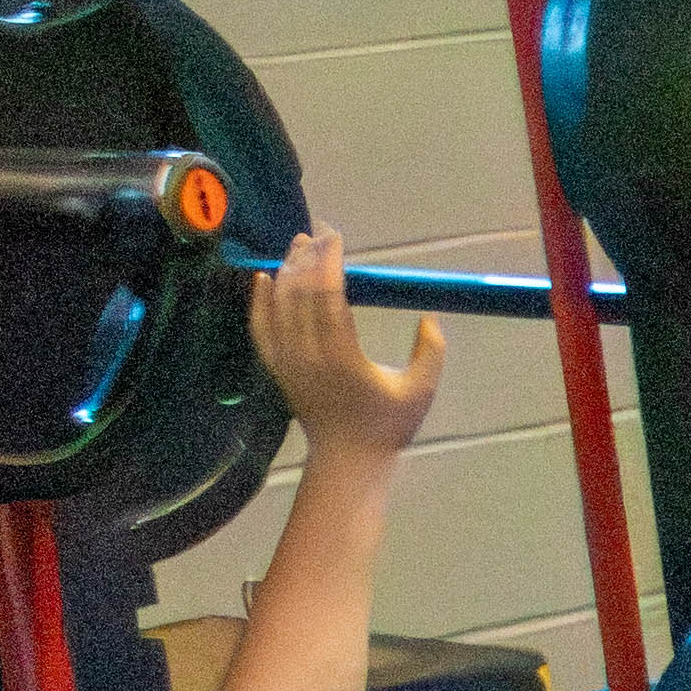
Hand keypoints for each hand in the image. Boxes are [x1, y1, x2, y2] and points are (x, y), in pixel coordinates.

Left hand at [251, 233, 446, 463]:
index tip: (335, 236)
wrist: (347, 458)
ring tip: (298, 245)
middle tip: (318, 232)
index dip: (329, 260)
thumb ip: (430, 351)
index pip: (329, 293)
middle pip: (301, 291)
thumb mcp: (420, 391)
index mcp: (343, 356)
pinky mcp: (277, 367)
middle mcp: (309, 353)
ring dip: (287, 269)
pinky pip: (260, 327)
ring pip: (279, 303)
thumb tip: (429, 315)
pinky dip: (259, 300)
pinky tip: (265, 277)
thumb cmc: (388, 426)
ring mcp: (288, 360)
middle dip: (308, 256)